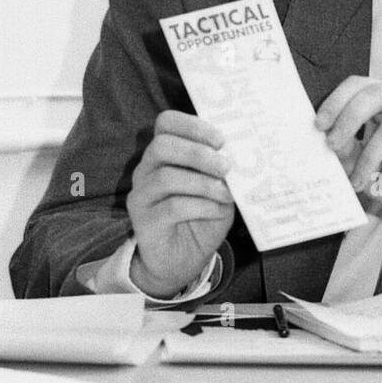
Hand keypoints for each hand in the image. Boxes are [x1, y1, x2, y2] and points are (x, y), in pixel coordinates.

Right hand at [126, 110, 234, 297]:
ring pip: (166, 177)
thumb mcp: (219, 188)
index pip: (166, 123)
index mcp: (164, 153)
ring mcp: (141, 195)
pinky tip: (216, 210)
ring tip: (226, 193)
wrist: (183, 260)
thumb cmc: (202, 216)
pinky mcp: (143, 221)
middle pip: (161, 145)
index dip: (193, 125)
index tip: (221, 140)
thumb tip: (240, 154)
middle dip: (197, 153)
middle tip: (226, 167)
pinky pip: (172, 207)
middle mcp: (146, 169)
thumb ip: (223, 171)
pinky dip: (201, 206)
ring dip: (203, 183)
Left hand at [316, 77, 381, 223]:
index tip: (319, 125)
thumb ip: (346, 147)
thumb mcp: (362, 163)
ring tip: (359, 181)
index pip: (361, 84)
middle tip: (332, 145)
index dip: (337, 100)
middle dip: (349, 119)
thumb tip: (325, 136)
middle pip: (377, 93)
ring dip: (370, 157)